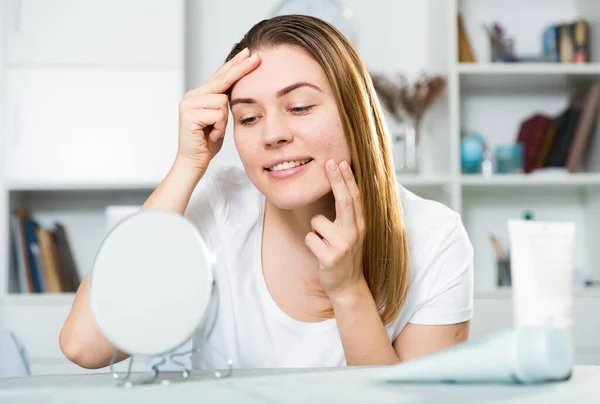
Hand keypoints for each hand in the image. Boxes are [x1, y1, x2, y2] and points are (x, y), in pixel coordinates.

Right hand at [176, 47, 259, 172]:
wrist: (193, 162)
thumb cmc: (207, 142)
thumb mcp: (220, 118)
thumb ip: (223, 103)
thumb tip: (236, 87)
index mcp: (200, 95)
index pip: (220, 76)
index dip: (235, 65)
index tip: (249, 54)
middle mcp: (192, 96)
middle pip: (221, 79)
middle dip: (240, 69)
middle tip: (255, 57)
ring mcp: (188, 104)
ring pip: (221, 101)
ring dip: (223, 120)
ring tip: (214, 131)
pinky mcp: (189, 115)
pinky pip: (217, 114)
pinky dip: (218, 127)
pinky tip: (210, 134)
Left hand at [305, 159, 365, 299]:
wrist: (347, 286)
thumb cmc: (345, 255)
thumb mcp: (352, 233)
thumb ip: (349, 213)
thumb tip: (342, 187)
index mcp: (360, 225)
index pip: (355, 197)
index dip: (348, 179)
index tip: (341, 162)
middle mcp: (354, 233)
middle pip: (344, 201)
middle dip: (337, 180)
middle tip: (329, 163)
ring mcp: (343, 246)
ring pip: (317, 221)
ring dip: (315, 230)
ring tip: (325, 242)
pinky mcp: (329, 258)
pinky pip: (310, 238)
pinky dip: (311, 243)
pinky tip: (320, 253)